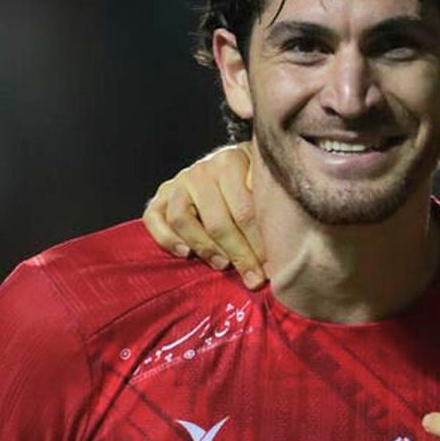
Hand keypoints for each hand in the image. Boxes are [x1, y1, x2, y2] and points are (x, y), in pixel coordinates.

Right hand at [142, 144, 267, 287]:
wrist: (228, 162)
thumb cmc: (253, 180)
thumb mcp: (266, 181)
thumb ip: (272, 200)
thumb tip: (285, 237)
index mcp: (230, 163)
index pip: (245, 211)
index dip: (259, 244)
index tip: (271, 268)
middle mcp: (201, 170)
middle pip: (218, 221)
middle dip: (239, 255)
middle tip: (254, 278)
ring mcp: (179, 183)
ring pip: (183, 220)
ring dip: (205, 248)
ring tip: (223, 266)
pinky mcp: (160, 196)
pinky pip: (154, 219)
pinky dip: (166, 239)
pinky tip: (185, 255)